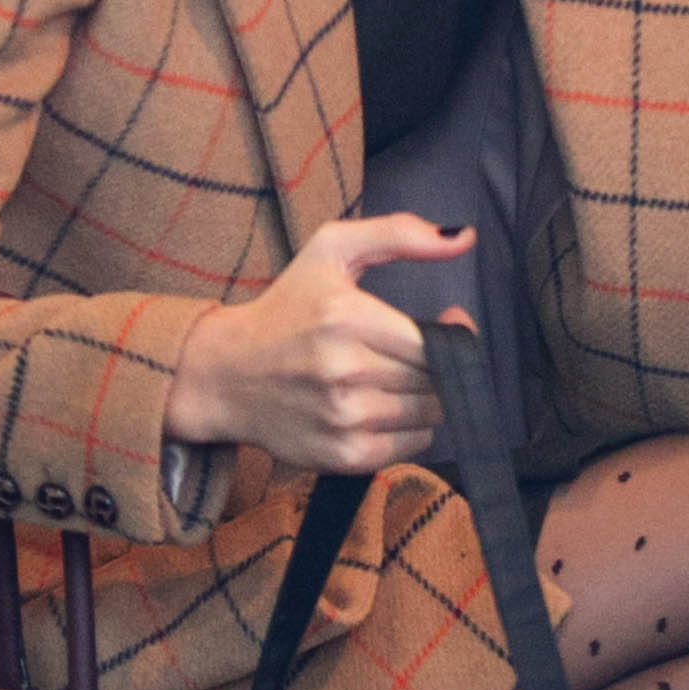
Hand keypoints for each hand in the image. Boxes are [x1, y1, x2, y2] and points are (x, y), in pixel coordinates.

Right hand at [165, 214, 474, 471]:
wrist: (223, 374)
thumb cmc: (285, 307)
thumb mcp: (331, 250)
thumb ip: (399, 234)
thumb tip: (465, 237)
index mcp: (346, 317)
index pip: (434, 342)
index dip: (453, 335)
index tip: (448, 323)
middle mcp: (344, 371)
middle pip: (436, 379)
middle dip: (439, 365)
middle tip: (413, 352)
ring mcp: (342, 418)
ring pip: (431, 414)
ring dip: (426, 397)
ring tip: (395, 379)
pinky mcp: (341, 456)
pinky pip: (413, 446)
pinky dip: (412, 428)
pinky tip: (384, 407)